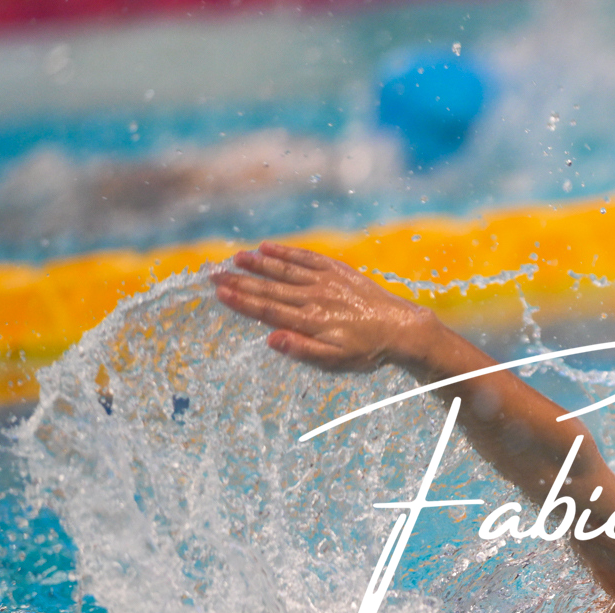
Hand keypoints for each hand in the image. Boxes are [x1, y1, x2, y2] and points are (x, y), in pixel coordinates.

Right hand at [211, 242, 434, 371]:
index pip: (269, 310)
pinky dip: (286, 252)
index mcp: (311, 322)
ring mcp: (326, 282)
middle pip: (270, 289)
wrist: (401, 329)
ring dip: (259, 264)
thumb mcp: (335, 361)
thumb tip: (271, 339)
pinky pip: (308, 258)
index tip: (219, 292)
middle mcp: (315, 298)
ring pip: (286, 270)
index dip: (242, 301)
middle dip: (240, 281)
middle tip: (213, 274)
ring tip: (235, 258)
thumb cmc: (366, 351)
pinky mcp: (338, 271)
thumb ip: (302, 350)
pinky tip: (267, 248)